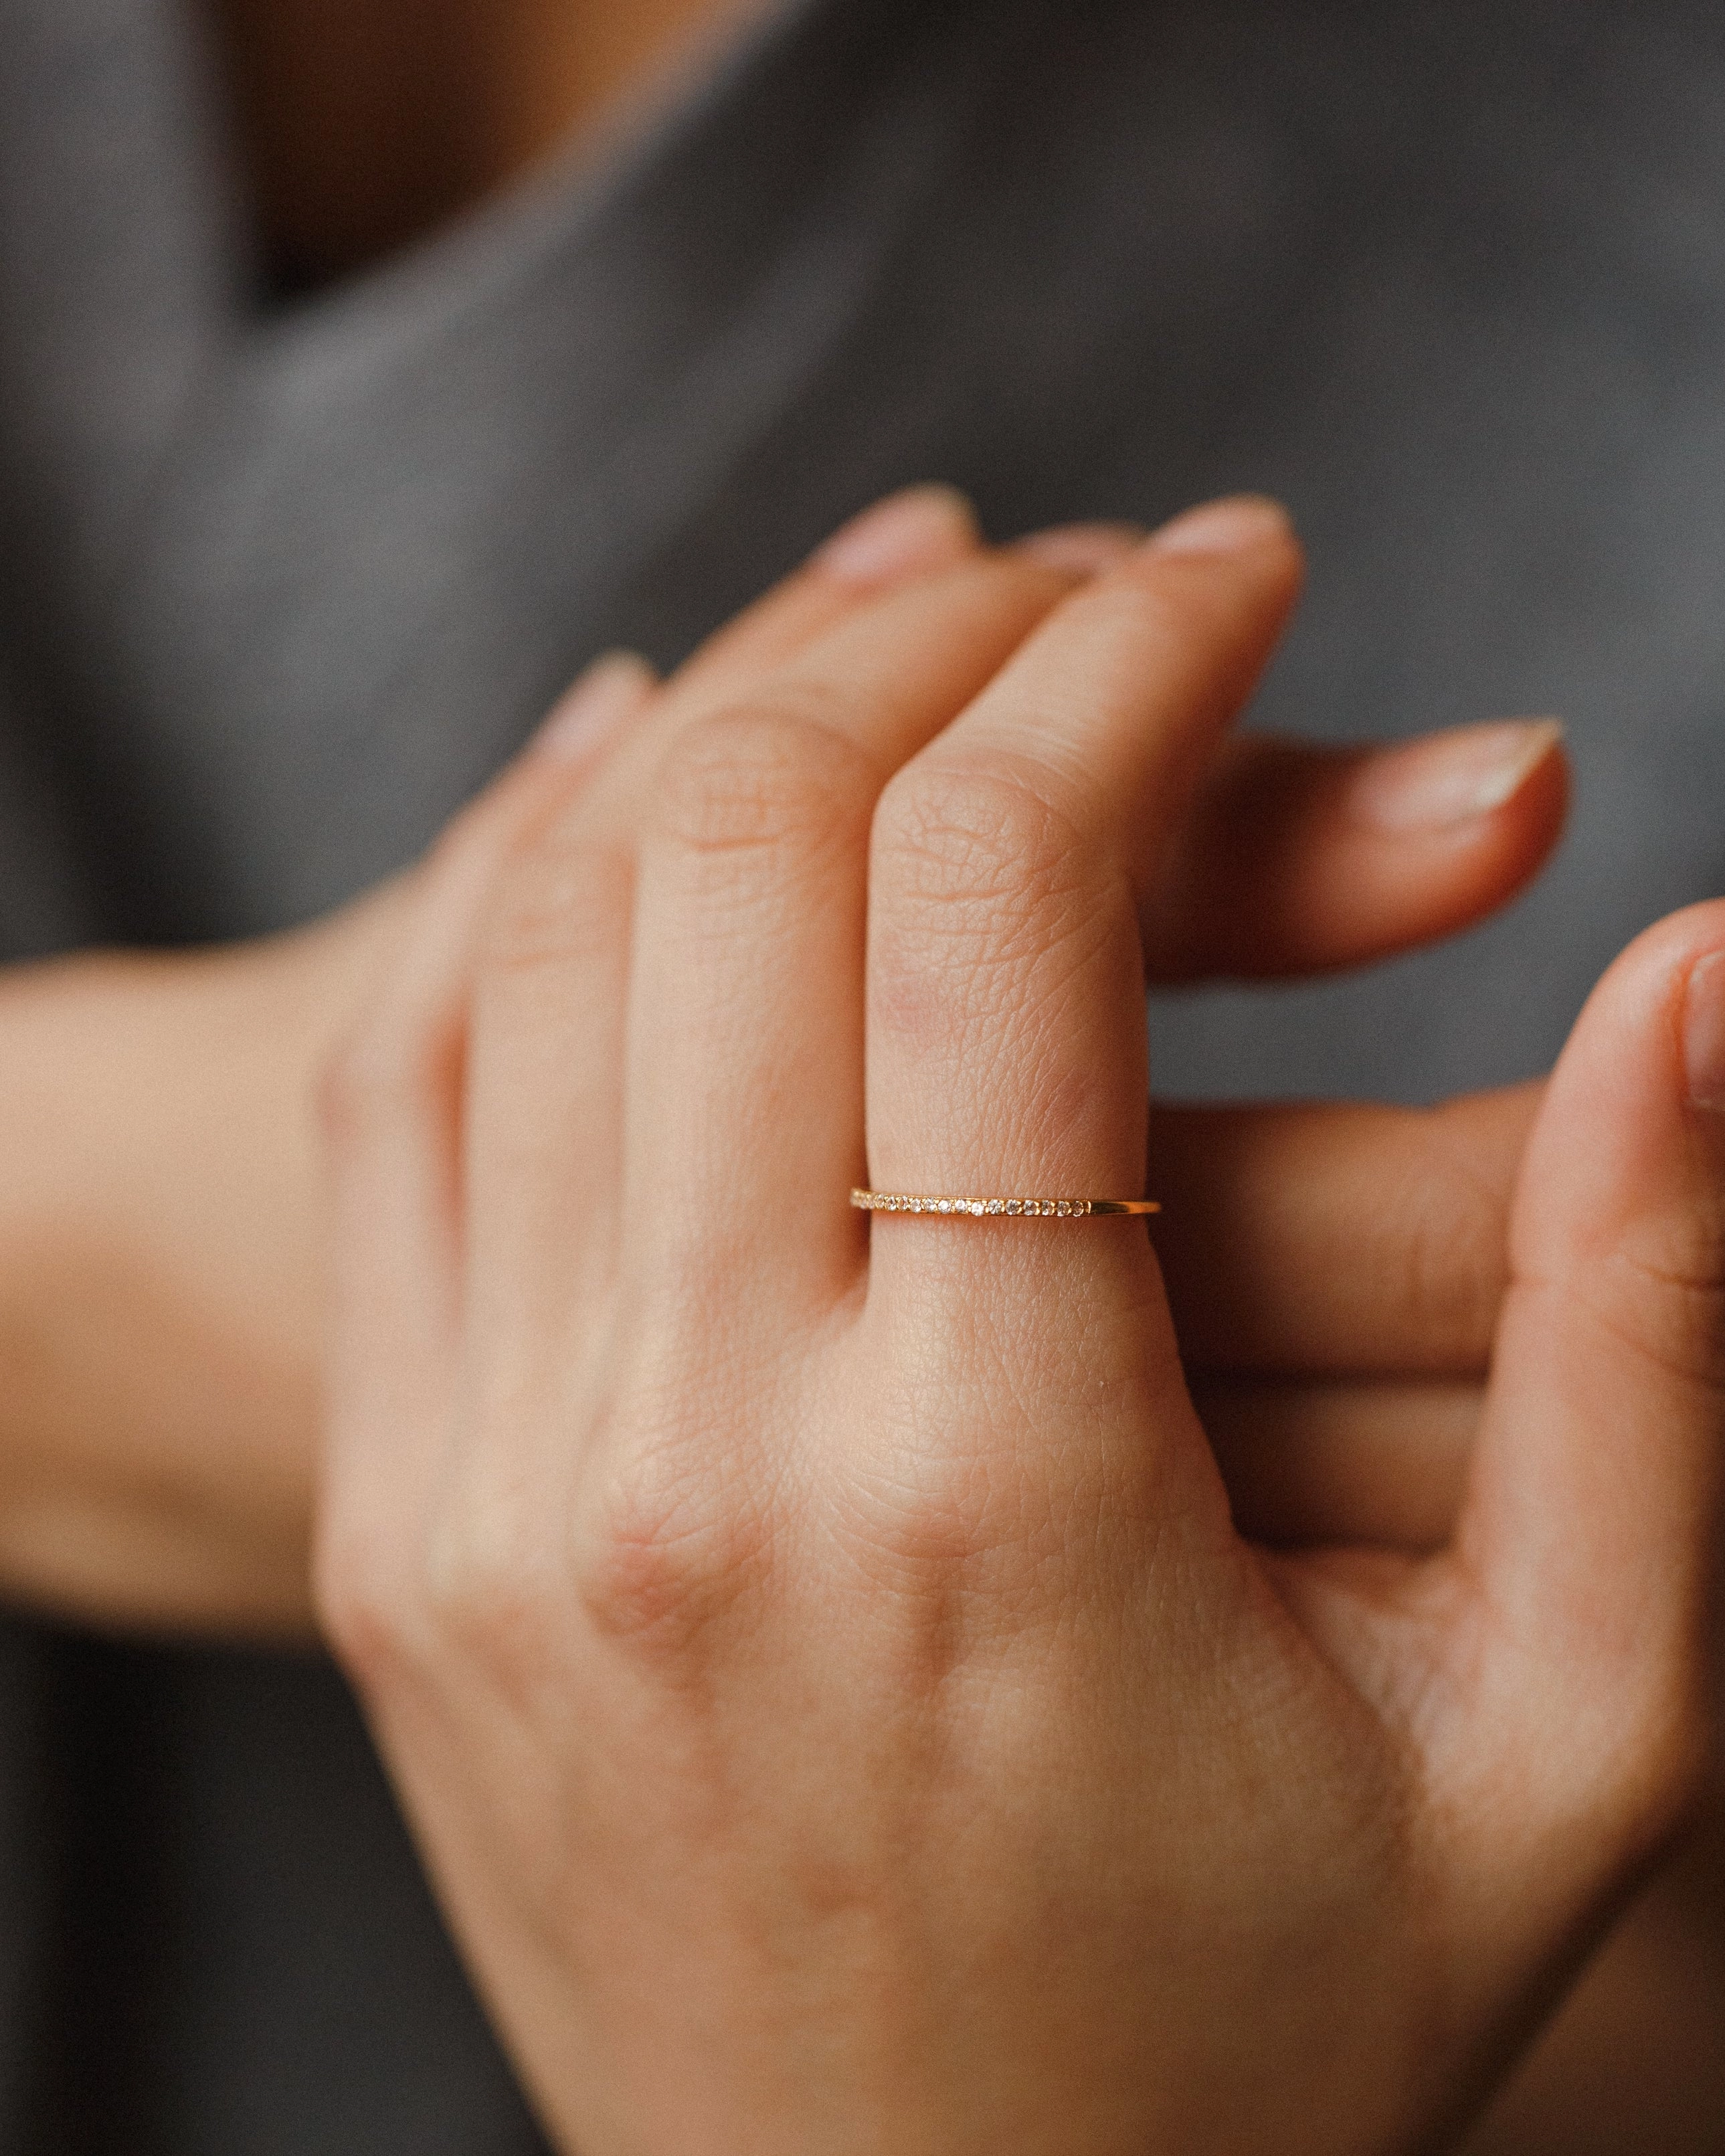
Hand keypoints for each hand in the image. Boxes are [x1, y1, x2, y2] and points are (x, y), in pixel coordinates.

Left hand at [0, 489, 1562, 1634]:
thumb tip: (1710, 975)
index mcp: (993, 1492)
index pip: (1010, 892)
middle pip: (759, 842)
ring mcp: (493, 1483)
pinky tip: (635, 751)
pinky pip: (410, 1083)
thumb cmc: (1264, 2051)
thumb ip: (1649, 1344)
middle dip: (945, 633)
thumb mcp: (1557, 1744)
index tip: (1246, 569)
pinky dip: (511, 865)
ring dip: (738, 698)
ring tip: (907, 608)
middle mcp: (685, 1458)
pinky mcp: (405, 1513)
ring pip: (557, 916)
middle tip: (1097, 579)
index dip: (1143, 662)